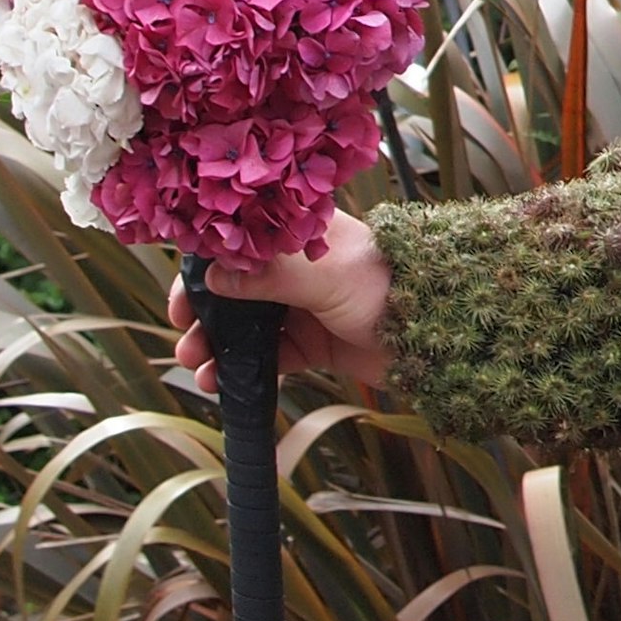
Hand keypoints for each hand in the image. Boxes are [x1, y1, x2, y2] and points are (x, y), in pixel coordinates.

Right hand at [167, 209, 394, 395]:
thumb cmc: (388, 288)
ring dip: (217, 345)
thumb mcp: (327, 276)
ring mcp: (303, 308)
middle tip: (186, 338)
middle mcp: (297, 269)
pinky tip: (222, 383)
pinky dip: (242, 370)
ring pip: (245, 327)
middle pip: (234, 289)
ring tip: (199, 366)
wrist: (436, 336)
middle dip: (204, 315)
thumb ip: (271, 276)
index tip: (184, 299)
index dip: (205, 270)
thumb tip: (214, 277)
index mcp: (301, 237)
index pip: (240, 245)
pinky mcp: (312, 344)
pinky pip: (267, 357)